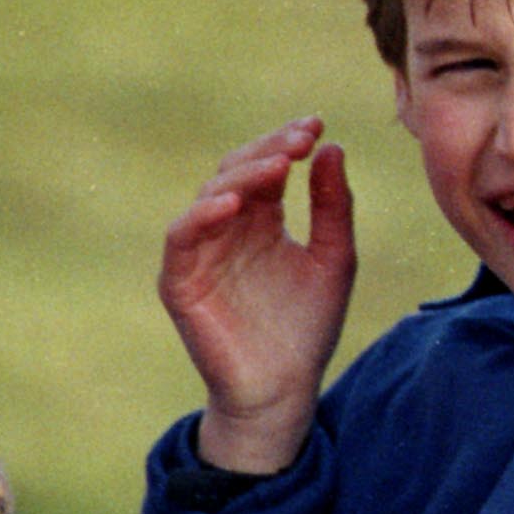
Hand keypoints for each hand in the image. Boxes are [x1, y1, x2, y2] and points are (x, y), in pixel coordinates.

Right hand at [161, 118, 358, 475]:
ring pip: (210, 197)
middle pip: (237, 172)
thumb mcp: (334, 259)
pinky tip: (234, 203)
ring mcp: (200, 253)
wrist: (284, 388)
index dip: (287, 143)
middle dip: (269, 152)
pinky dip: (202, 216)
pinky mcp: (180, 281)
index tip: (317, 125)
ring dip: (243, 177)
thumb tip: (333, 149)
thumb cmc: (308, 326)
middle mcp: (227, 229)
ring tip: (278, 166)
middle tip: (301, 139)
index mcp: (261, 220)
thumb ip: (333, 207)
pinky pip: (182, 239)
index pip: (267, 167)